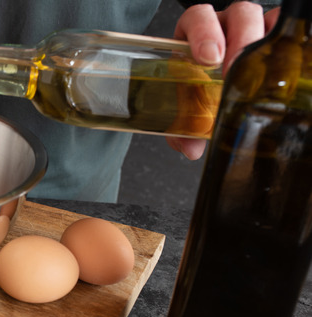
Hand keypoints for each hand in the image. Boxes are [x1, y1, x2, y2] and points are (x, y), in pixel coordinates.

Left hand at [167, 2, 276, 159]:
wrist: (212, 92)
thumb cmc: (198, 88)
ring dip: (263, 44)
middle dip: (240, 40)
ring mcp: (252, 28)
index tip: (207, 57)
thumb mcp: (186, 104)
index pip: (198, 18)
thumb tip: (190, 148)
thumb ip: (182, 125)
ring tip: (262, 72)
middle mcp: (225, 26)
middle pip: (240, 15)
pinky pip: (283, 30)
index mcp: (196, 34)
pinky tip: (286, 65)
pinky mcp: (274, 37)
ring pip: (265, 20)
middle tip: (235, 71)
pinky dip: (286, 45)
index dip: (203, 32)